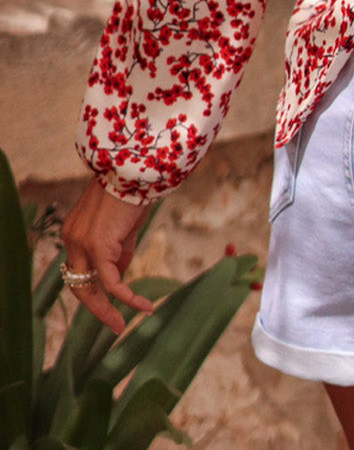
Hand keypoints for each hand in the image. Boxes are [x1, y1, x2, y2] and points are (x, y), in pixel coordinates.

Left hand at [61, 176, 154, 332]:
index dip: (93, 290)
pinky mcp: (97, 245)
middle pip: (78, 284)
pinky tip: (143, 305)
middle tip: (114, 324)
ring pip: (90, 287)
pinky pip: (111, 281)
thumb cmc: (133, 191)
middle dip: (95, 307)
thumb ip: (119, 250)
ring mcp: (81, 242)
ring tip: (122, 325)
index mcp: (75, 231)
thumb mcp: (124, 226)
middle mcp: (72, 238)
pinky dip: (126, 296)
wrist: (134, 167)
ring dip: (107, 309)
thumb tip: (121, 275)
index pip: (79, 270)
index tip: (110, 304)